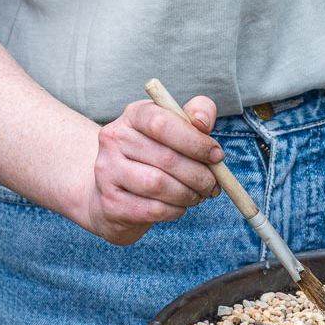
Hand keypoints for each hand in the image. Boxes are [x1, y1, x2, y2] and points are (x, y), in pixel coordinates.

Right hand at [86, 96, 221, 244]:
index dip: (195, 141)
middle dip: (199, 175)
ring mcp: (108, 171)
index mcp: (134, 115)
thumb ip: (196, 114)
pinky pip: (152, 209)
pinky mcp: (111, 203)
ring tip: (198, 195)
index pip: (162, 123)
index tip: (217, 156)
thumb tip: (203, 121)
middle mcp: (115, 139)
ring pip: (158, 185)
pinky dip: (175, 210)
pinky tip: (179, 206)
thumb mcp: (175, 128)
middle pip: (166, 158)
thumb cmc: (155, 155)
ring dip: (188, 194)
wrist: (115, 190)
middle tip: (213, 184)